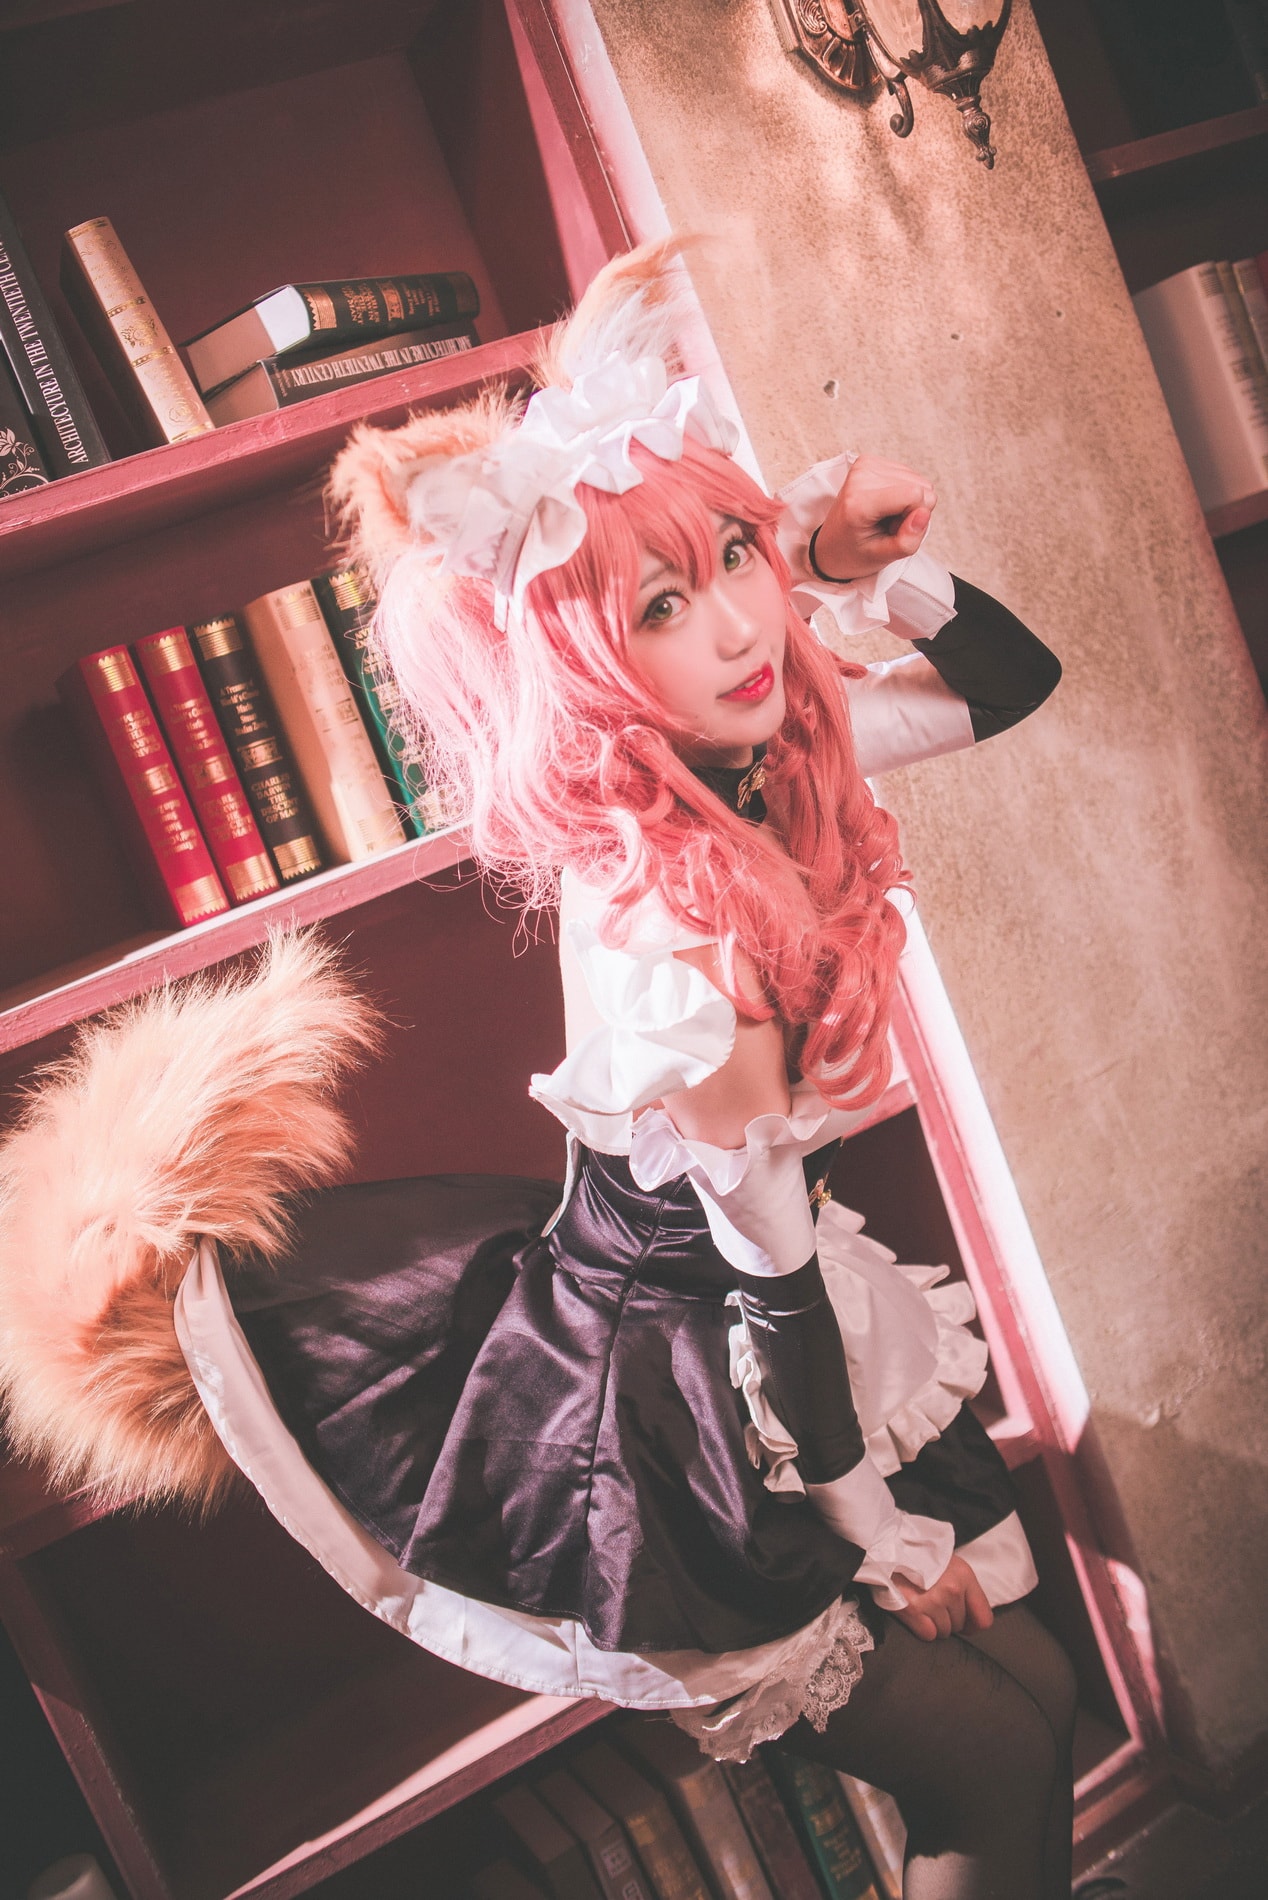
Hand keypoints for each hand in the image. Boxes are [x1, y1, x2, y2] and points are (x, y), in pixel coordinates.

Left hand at [812, 453, 936, 582]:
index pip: (914, 494)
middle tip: (887, 525)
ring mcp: (865, 465)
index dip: (914, 517)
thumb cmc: (855, 553)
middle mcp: (861, 476)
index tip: (894, 530)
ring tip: (883, 517)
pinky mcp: (869, 461)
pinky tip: (883, 506)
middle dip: (912, 510)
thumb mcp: (883, 558)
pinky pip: (908, 474)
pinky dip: (901, 493)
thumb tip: (924, 513)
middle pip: (920, 486)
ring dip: (907, 502)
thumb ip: (908, 541)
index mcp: (860, 502)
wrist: (831, 546)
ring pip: (918, 480)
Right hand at [891, 1554, 993, 1641]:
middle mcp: (952, 1590)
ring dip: (934, 1623)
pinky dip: (922, 1627)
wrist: (890, 1547)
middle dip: (949, 1619)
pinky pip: (928, 1634)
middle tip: (934, 1602)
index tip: (964, 1622)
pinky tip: (915, 1611)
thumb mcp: (952, 1566)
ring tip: (923, 1603)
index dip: (973, 1624)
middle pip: (959, 1626)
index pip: (984, 1619)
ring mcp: (932, 1600)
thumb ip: (966, 1591)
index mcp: (964, 1576)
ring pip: (943, 1632)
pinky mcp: (913, 1610)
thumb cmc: (923, 1557)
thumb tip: (973, 1624)